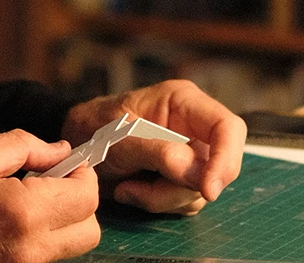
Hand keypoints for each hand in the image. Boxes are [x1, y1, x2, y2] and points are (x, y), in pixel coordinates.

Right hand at [0, 129, 99, 261]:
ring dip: (58, 224)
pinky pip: (40, 262)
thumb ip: (25, 146)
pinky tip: (8, 224)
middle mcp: (29, 252)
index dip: (83, 175)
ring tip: (23, 202)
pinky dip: (37, 242)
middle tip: (52, 183)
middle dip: (78, 203)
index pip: (86, 199)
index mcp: (23, 213)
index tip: (69, 164)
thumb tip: (62, 150)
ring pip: (67, 250)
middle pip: (88, 233)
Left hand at [61, 79, 245, 214]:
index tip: (207, 189)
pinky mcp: (182, 177)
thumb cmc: (94, 128)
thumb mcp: (120, 137)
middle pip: (219, 166)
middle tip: (141, 187)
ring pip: (201, 190)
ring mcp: (190, 154)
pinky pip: (185, 202)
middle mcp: (193, 126)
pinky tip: (131, 189)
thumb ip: (158, 152)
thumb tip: (199, 174)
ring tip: (127, 185)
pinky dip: (157, 202)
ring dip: (162, 197)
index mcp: (182, 101)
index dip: (226, 159)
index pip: (227, 128)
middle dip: (181, 186)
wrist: (75, 145)